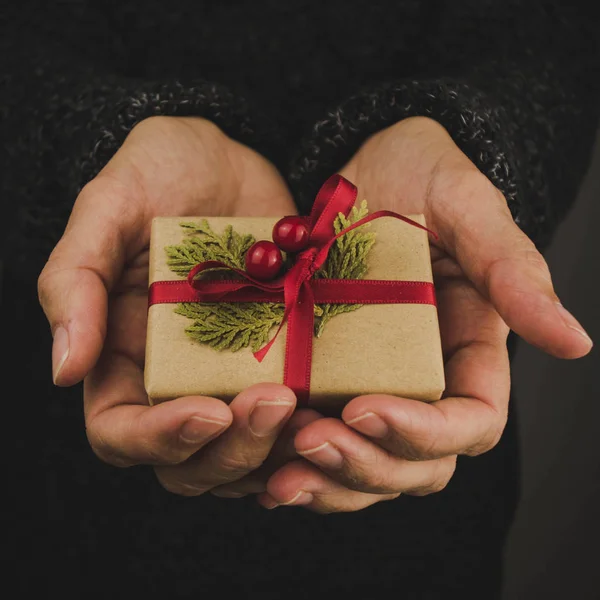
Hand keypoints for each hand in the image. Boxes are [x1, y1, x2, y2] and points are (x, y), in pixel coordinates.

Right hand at [38, 116, 304, 494]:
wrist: (232, 160)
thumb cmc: (161, 171)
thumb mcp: (110, 206)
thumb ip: (74, 279)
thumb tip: (64, 370)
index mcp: (124, 357)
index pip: (121, 433)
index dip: (159, 439)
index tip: (209, 410)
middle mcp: (177, 380)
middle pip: (190, 461)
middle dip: (232, 449)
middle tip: (276, 403)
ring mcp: (231, 376)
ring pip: (244, 456)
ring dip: (276, 451)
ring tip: (310, 416)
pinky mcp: (279, 363)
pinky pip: (291, 423)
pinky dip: (310, 430)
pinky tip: (334, 413)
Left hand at [215, 116, 591, 511]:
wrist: (362, 165)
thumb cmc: (423, 174)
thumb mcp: (466, 206)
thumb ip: (512, 269)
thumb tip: (575, 342)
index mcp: (470, 351)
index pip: (469, 424)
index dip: (423, 433)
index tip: (363, 408)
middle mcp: (425, 380)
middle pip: (415, 463)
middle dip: (365, 466)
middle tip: (306, 443)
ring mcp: (374, 384)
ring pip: (367, 468)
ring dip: (326, 482)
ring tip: (277, 475)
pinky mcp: (328, 379)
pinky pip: (321, 441)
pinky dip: (294, 463)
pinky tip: (258, 465)